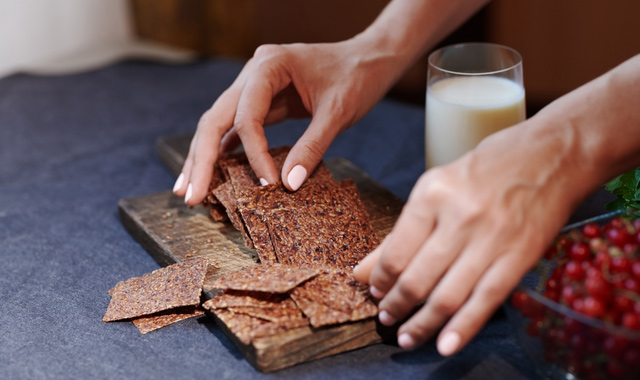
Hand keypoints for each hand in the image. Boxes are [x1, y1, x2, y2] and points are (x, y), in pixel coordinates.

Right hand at [173, 38, 401, 204]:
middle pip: (216, 118)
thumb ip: (311, 147)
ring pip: (219, 123)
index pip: (247, 116)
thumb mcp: (337, 113)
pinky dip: (225, 151)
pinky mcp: (263, 102)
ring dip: (205, 157)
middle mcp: (254, 72)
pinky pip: (237, 128)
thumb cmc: (357, 77)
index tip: (270, 184)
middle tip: (192, 196)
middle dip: (202, 159)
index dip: (255, 155)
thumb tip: (288, 184)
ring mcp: (254, 86)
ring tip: (189, 191)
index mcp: (270, 65)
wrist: (370, 60)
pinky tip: (213, 174)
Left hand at [354, 120, 587, 355]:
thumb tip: (363, 270)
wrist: (550, 156)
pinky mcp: (518, 258)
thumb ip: (400, 233)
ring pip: (447, 296)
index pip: (396, 253)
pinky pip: (485, 301)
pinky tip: (444, 345)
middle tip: (386, 316)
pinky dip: (462, 329)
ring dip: (422, 324)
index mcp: (432, 194)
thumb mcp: (435, 188)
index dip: (380, 280)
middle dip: (396, 305)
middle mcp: (460, 217)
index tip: (374, 290)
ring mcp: (492, 239)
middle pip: (417, 279)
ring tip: (406, 336)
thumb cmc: (487, 169)